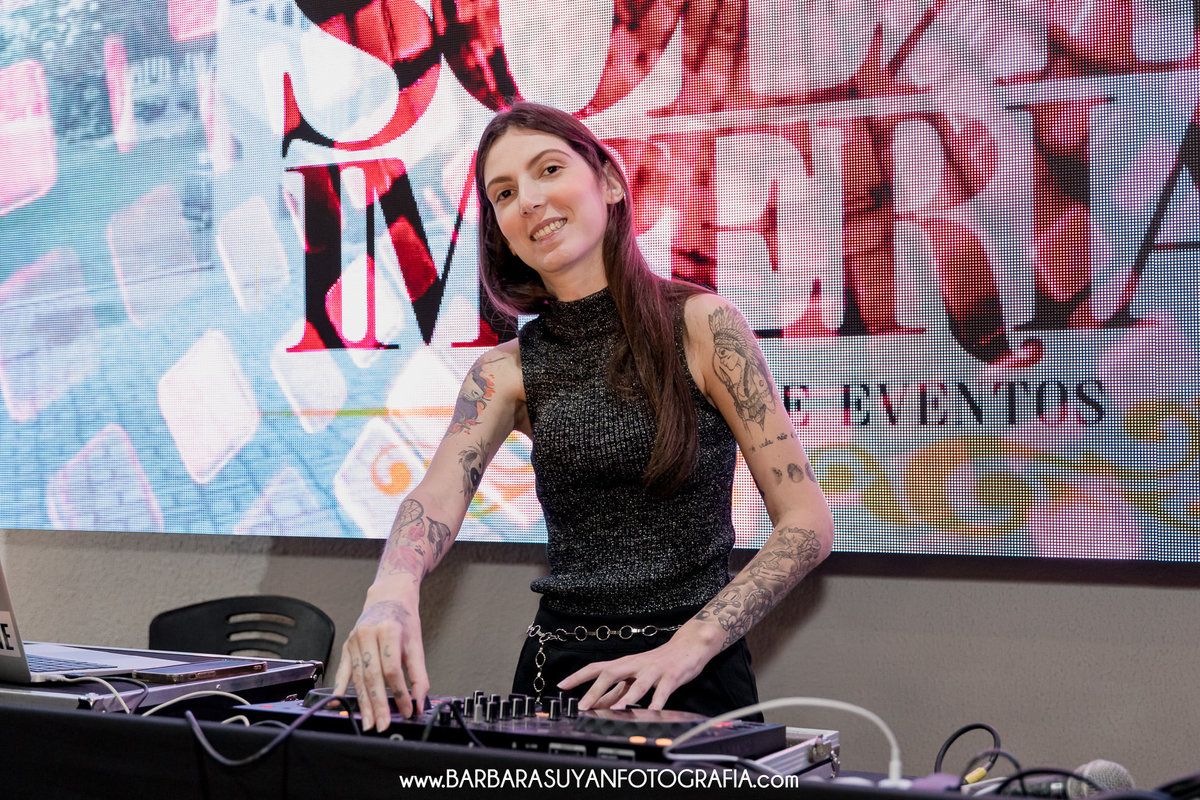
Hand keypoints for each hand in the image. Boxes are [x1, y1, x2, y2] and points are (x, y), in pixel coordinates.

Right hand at [332, 596, 427, 731]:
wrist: (388, 598)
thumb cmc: (403, 621)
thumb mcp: (417, 644)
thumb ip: (420, 675)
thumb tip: (419, 702)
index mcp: (388, 631)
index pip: (392, 669)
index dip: (399, 693)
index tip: (406, 711)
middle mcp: (367, 635)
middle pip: (372, 676)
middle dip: (377, 704)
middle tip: (382, 725)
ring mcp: (354, 641)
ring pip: (357, 678)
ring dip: (362, 703)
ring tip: (368, 722)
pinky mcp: (346, 646)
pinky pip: (343, 671)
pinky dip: (340, 689)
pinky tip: (339, 705)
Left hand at [556, 625, 719, 711]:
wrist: (688, 645)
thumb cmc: (658, 663)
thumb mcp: (634, 675)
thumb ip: (617, 691)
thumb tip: (596, 704)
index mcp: (624, 664)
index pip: (596, 667)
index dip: (578, 676)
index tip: (561, 686)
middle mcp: (635, 665)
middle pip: (611, 673)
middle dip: (596, 690)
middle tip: (583, 706)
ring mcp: (653, 670)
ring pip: (638, 683)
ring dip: (627, 698)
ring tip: (617, 711)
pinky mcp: (671, 676)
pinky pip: (663, 691)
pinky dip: (657, 701)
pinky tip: (653, 712)